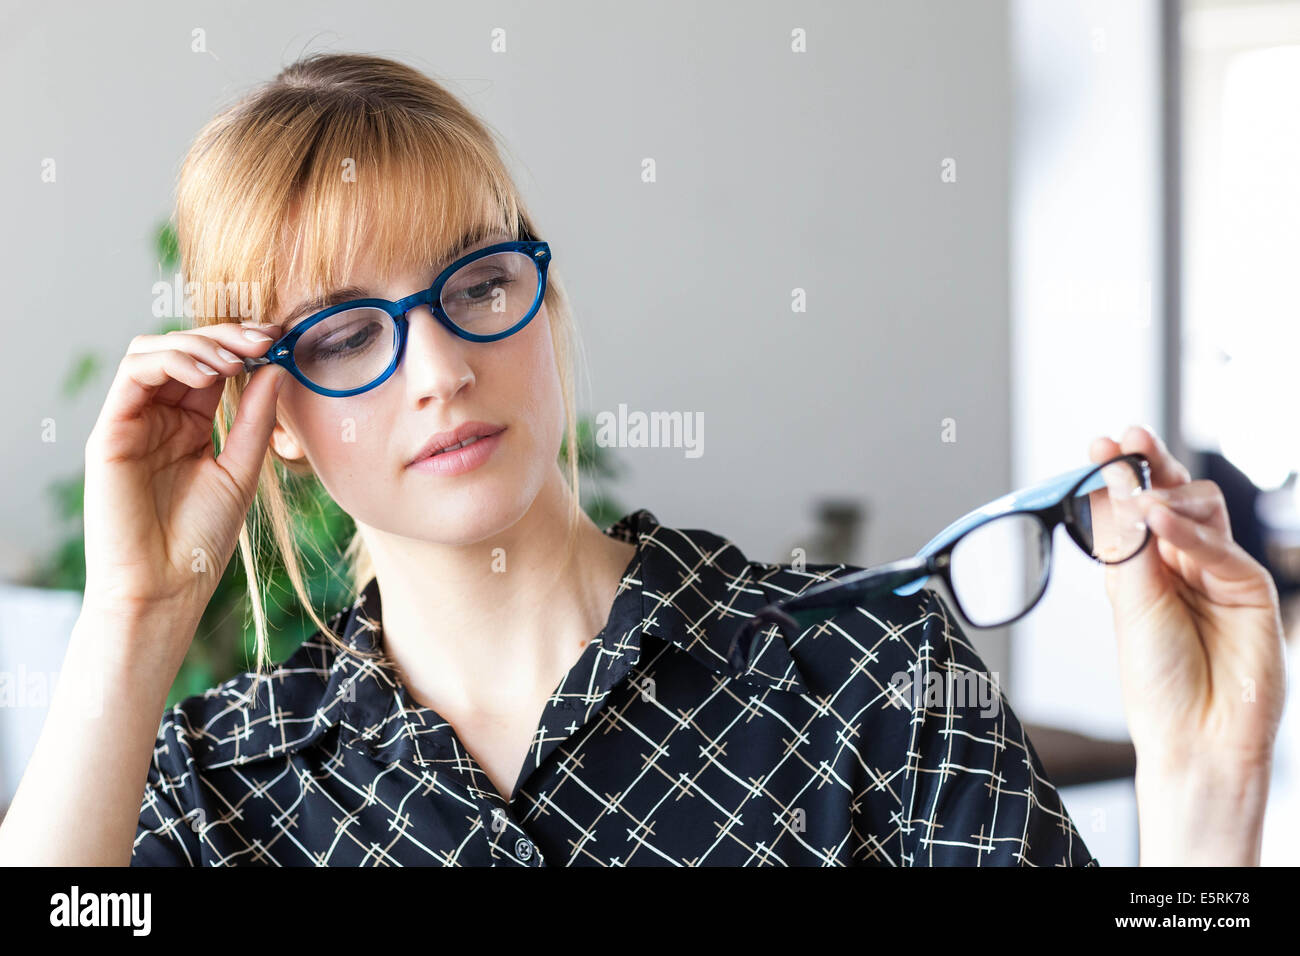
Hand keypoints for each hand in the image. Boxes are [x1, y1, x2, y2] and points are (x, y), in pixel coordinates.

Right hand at [82, 322, 287, 644]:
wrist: (166, 585)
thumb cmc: (202, 538)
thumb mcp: (241, 468)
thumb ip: (257, 418)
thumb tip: (276, 366)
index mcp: (190, 424)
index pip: (212, 365)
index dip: (244, 345)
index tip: (280, 338)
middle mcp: (158, 416)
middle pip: (184, 349)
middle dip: (226, 335)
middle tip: (264, 336)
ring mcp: (132, 421)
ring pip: (154, 351)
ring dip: (199, 344)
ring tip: (235, 358)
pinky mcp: (110, 431)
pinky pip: (134, 374)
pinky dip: (171, 361)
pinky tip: (207, 374)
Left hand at [1089, 425, 1286, 862]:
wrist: (1195, 736)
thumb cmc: (1156, 680)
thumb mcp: (1128, 604)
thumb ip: (1128, 545)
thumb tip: (1117, 486)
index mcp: (1145, 567)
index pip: (1135, 508)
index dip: (1122, 474)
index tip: (1100, 442)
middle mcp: (1182, 563)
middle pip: (1173, 495)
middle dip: (1149, 464)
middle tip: (1125, 440)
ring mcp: (1219, 573)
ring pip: (1203, 509)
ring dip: (1168, 496)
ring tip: (1141, 503)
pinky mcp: (1250, 588)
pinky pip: (1221, 546)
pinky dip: (1189, 532)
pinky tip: (1160, 519)